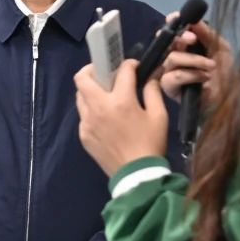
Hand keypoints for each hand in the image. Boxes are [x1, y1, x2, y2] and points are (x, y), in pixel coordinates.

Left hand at [74, 59, 167, 175]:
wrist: (136, 175)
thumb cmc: (151, 144)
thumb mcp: (159, 116)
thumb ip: (152, 92)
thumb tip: (150, 76)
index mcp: (121, 101)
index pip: (121, 71)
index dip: (128, 64)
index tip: (132, 66)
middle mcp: (98, 108)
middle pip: (82, 77)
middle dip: (93, 69)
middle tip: (106, 73)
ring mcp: (87, 122)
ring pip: (80, 95)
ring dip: (90, 90)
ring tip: (105, 95)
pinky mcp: (83, 134)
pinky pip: (83, 114)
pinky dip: (91, 109)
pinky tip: (105, 117)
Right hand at [158, 19, 232, 107]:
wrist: (229, 96)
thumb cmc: (224, 72)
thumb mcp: (220, 47)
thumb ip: (207, 33)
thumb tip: (193, 20)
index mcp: (183, 46)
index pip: (171, 31)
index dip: (171, 23)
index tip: (176, 17)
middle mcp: (173, 57)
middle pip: (166, 42)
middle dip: (179, 37)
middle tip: (193, 39)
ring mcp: (168, 72)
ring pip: (171, 58)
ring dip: (194, 60)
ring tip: (211, 66)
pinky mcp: (169, 88)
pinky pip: (173, 76)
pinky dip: (191, 74)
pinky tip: (204, 77)